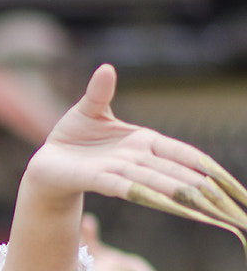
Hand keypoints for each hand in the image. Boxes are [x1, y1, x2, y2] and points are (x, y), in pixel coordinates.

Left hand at [5, 64, 246, 270]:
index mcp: (142, 142)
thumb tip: (106, 68)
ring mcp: (117, 171)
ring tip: (201, 202)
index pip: (179, 152)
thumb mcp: (88, 110)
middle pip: (171, 171)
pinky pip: (122, 186)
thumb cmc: (72, 137)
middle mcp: (134, 159)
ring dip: (175, 190)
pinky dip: (140, 191)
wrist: (46, 161)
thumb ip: (100, 92)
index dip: (200, 163)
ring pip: (152, 180)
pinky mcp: (96, 179)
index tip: (222, 178)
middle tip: (223, 199)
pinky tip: (159, 200)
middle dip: (196, 184)